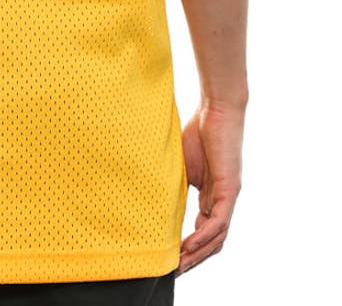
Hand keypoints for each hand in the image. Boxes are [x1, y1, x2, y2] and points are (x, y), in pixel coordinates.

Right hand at [176, 100, 244, 276]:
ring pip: (217, 237)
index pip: (203, 231)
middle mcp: (222, 200)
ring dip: (198, 255)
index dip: (188, 248)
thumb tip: (152, 199)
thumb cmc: (197, 130)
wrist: (216, 108)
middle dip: (193, 259)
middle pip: (211, 241)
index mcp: (211, 195)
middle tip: (173, 273)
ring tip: (179, 266)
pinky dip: (205, 237)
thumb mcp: (179, 164)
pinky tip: (189, 247)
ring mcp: (228, 196)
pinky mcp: (230, 189)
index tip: (170, 260)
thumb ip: (172, 184)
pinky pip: (219, 222)